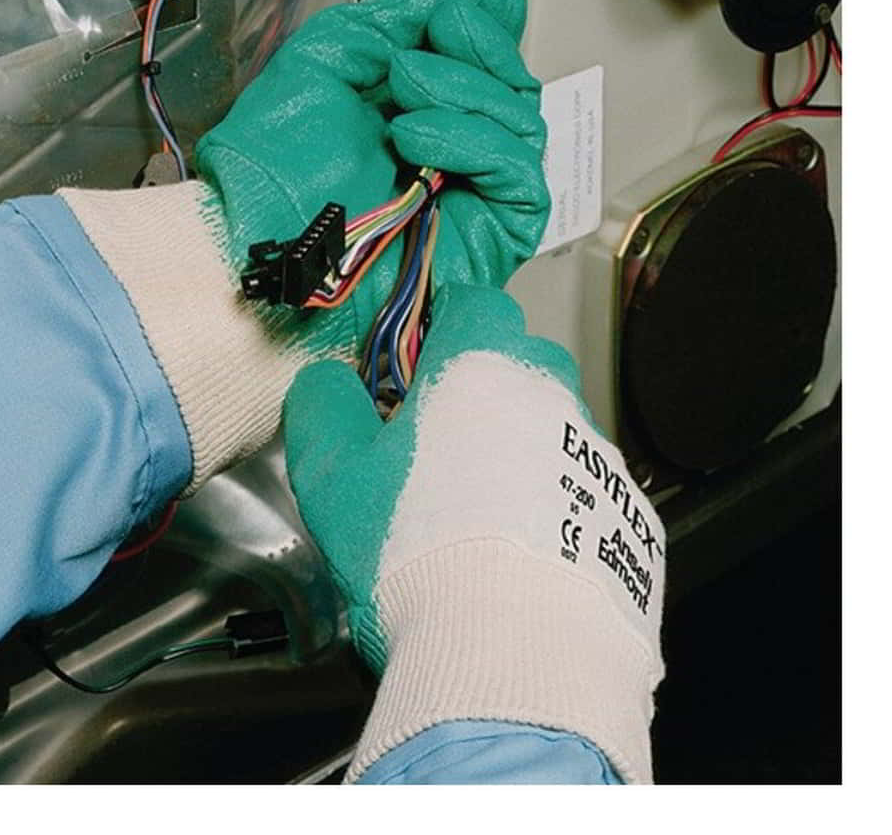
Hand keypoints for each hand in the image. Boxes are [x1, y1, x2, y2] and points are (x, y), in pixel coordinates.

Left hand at [196, 0, 548, 354]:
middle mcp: (458, 147)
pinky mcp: (498, 231)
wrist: (259, 237)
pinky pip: (518, 170)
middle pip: (514, 83)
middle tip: (416, 50)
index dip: (488, 20)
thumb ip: (405, 12)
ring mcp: (480, 192)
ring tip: (400, 94)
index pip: (488, 55)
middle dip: (474, 49)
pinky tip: (413, 138)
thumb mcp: (335, 55)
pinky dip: (470, 140)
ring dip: (461, 91)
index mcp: (423, 105)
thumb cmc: (279, 156)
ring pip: (522, 120)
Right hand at [283, 283, 665, 782]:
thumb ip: (323, 407)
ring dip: (526, 443)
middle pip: (523, 359)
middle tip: (444, 439)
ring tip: (487, 506)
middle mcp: (551, 394)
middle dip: (487, 382)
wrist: (515, 650)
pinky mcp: (628, 515)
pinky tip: (529, 550)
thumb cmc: (414, 547)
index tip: (419, 360)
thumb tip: (329, 380)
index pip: (474, 301)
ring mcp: (596, 454)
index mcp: (481, 367)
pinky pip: (586, 486)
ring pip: (558, 423)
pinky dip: (559, 501)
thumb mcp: (334, 474)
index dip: (444, 320)